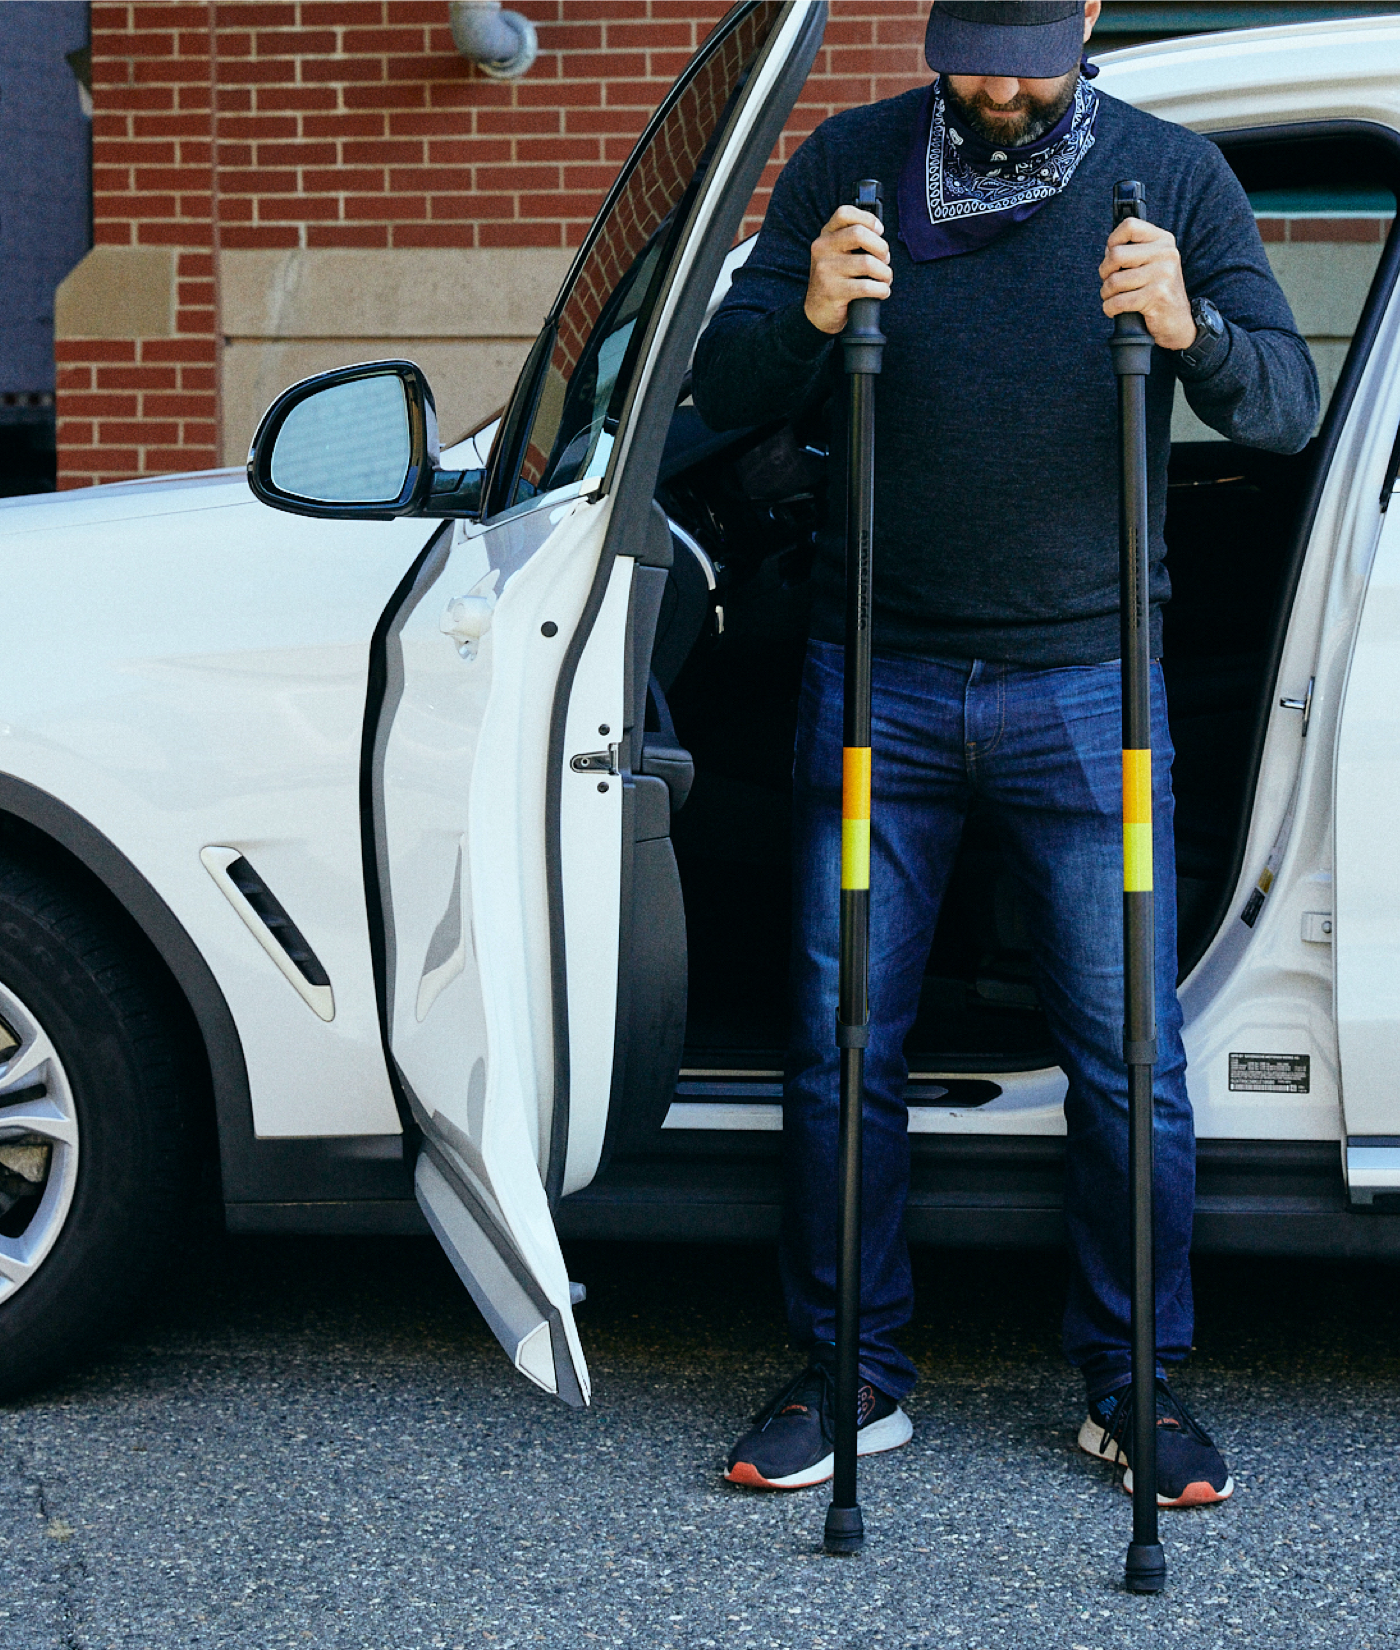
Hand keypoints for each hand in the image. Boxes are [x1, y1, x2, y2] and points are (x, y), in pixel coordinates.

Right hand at [804, 205, 891, 334]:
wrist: (817, 312)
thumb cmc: (836, 280)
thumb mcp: (837, 255)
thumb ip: (853, 241)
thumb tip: (880, 234)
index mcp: (826, 236)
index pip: (844, 213)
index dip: (867, 219)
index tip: (879, 231)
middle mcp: (823, 249)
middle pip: (859, 234)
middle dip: (881, 247)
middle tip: (885, 259)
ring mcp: (826, 270)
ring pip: (867, 263)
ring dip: (885, 272)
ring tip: (885, 279)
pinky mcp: (833, 291)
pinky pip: (866, 286)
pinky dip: (881, 290)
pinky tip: (881, 292)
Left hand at [1100, 217, 1195, 350]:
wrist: (1178, 321)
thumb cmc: (1157, 291)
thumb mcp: (1152, 263)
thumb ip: (1133, 251)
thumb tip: (1108, 248)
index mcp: (1163, 240)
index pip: (1129, 226)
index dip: (1112, 241)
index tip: (1112, 257)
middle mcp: (1166, 254)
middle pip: (1116, 254)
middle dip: (1105, 272)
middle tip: (1110, 282)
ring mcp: (1163, 274)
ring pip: (1114, 280)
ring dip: (1106, 293)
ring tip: (1114, 297)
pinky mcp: (1156, 296)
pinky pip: (1117, 301)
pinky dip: (1110, 308)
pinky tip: (1115, 310)